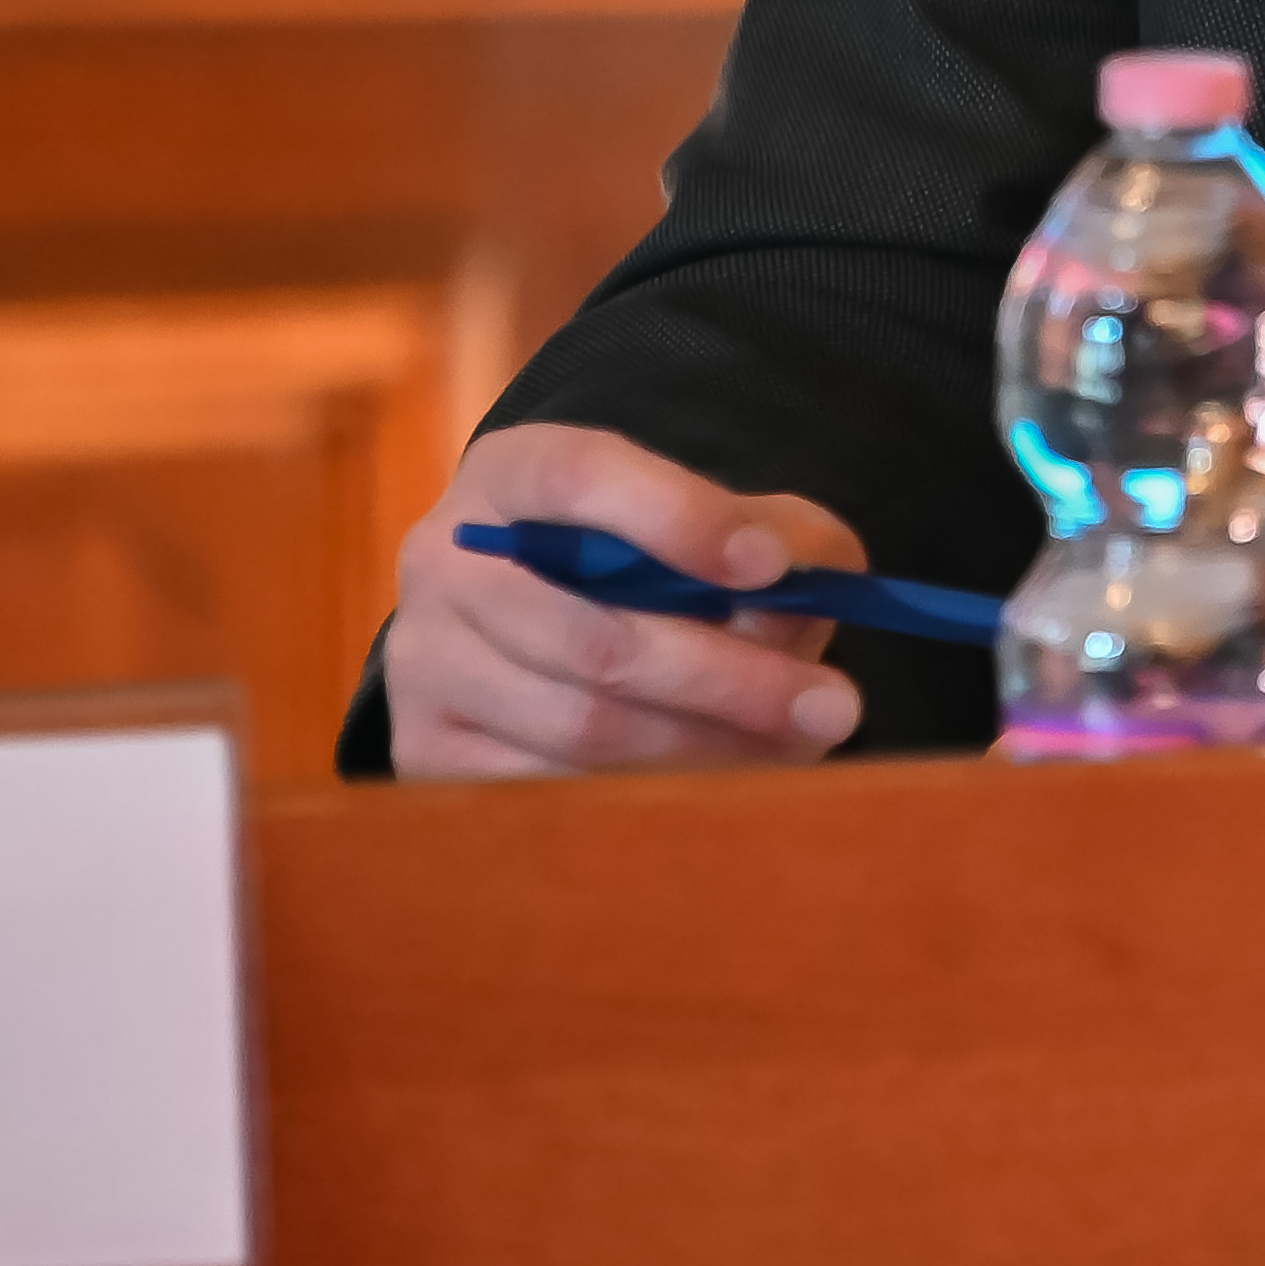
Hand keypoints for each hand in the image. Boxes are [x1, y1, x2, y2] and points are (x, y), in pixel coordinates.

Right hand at [384, 424, 875, 778]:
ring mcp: (426, 664)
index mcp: (514, 473)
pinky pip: (555, 791)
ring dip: (706, 749)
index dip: (675, 518)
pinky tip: (729, 781)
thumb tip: (784, 603)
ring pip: (581, 727)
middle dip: (726, 679)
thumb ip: (776, 540)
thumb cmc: (653, 558)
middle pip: (591, 638)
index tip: (768, 567)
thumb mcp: (726, 521)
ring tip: (801, 747)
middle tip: (838, 706)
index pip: (579, 477)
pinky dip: (655, 792)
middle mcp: (447, 562)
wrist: (547, 611)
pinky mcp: (429, 752)